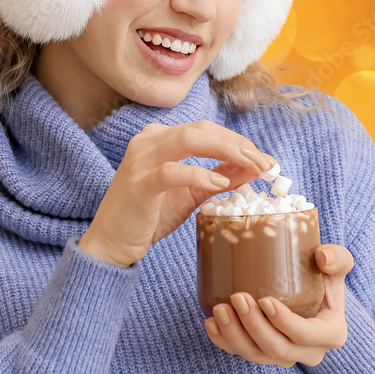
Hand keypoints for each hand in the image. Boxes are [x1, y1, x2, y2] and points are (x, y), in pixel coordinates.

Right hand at [78, 120, 276, 267]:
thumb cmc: (149, 216)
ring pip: (188, 139)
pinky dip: (198, 173)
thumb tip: (253, 168)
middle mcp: (148, 141)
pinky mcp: (138, 184)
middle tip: (264, 162)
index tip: (263, 158)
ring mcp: (140, 160)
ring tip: (251, 166)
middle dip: (238, 143)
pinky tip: (219, 180)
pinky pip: (171, 171)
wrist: (110, 244)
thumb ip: (218, 177)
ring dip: (226, 150)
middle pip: (201, 129)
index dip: (237, 141)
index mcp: (159, 139)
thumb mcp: (190, 194)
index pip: (205, 129)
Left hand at [203, 244, 354, 367]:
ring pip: (256, 355)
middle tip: (237, 297)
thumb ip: (338, 258)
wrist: (311, 289)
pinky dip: (223, 341)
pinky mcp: (264, 354)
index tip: (264, 300)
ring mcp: (285, 356)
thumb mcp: (337, 265)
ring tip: (219, 309)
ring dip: (235, 335)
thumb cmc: (323, 275)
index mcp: (331, 334)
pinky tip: (211, 323)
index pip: (306, 335)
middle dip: (254, 327)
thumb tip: (322, 257)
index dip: (284, 323)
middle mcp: (309, 352)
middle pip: (277, 348)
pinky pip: (241, 353)